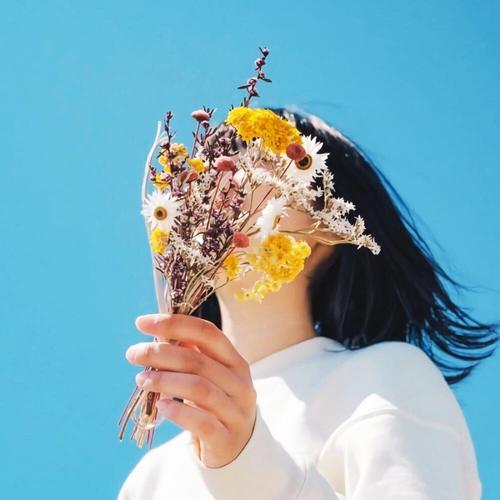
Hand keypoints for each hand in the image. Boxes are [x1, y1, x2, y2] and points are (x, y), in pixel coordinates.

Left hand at [125, 313, 257, 467]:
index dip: (174, 324)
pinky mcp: (226, 438)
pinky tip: (161, 406)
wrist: (236, 447)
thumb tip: (162, 334)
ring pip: (199, 388)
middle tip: (133, 353)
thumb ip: (192, 355)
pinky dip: (178, 411)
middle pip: (198, 360)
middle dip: (161, 353)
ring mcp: (236, 411)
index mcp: (235, 361)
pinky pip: (202, 421)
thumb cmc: (215, 405)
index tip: (142, 323)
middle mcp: (239, 383)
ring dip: (164, 380)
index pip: (207, 333)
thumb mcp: (209, 377)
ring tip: (141, 379)